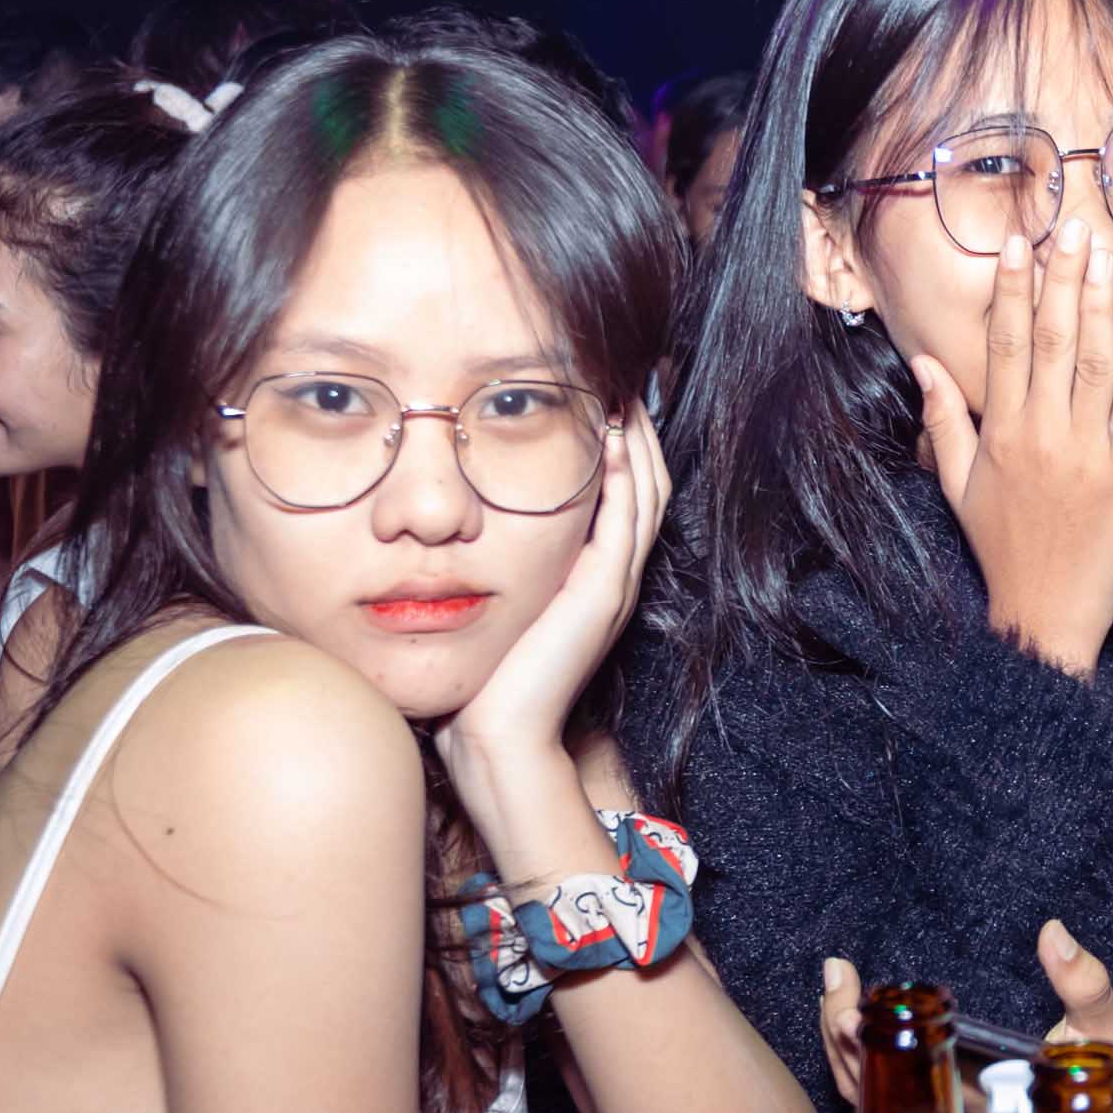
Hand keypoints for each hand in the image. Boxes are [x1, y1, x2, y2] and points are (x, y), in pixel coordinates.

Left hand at [436, 412, 665, 827]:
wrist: (498, 738)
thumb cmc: (486, 676)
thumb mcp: (499, 601)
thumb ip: (500, 560)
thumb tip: (464, 517)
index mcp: (597, 576)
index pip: (627, 492)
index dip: (626, 441)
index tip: (605, 393)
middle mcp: (616, 577)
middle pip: (649, 483)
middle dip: (640, 426)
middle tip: (625, 374)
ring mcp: (614, 587)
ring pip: (646, 495)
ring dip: (639, 439)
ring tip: (626, 391)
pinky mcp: (602, 596)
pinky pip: (626, 524)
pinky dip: (626, 479)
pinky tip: (614, 440)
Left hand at [810, 922, 1112, 1112]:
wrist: (1085, 1109)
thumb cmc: (1092, 1073)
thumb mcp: (1102, 1031)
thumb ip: (1086, 987)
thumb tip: (1054, 935)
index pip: (913, 1097)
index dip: (874, 1062)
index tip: (855, 1016)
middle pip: (878, 1100)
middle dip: (846, 1045)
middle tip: (841, 996)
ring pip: (869, 1098)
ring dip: (841, 1044)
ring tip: (837, 986)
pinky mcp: (924, 1106)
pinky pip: (873, 1091)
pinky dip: (851, 1051)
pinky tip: (845, 1008)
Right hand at [911, 200, 1112, 673]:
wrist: (1043, 613)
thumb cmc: (1000, 550)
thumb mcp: (956, 485)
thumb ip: (943, 419)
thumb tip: (924, 362)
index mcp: (1000, 432)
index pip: (1007, 344)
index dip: (1013, 289)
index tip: (1018, 243)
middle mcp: (1042, 433)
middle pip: (1055, 340)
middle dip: (1062, 278)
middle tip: (1072, 227)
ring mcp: (1088, 451)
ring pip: (1097, 362)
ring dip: (1102, 302)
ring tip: (1106, 254)